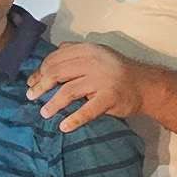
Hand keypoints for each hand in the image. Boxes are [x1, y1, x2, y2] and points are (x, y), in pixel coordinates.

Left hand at [26, 42, 142, 128]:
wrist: (146, 85)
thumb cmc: (117, 71)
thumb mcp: (98, 53)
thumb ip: (76, 52)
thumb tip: (52, 54)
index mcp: (88, 50)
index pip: (56, 59)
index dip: (40, 71)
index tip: (31, 82)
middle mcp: (93, 62)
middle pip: (57, 73)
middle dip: (41, 86)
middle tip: (31, 96)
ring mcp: (102, 80)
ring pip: (68, 91)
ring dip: (53, 104)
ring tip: (44, 113)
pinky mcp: (109, 98)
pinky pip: (87, 111)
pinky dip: (73, 120)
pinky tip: (64, 126)